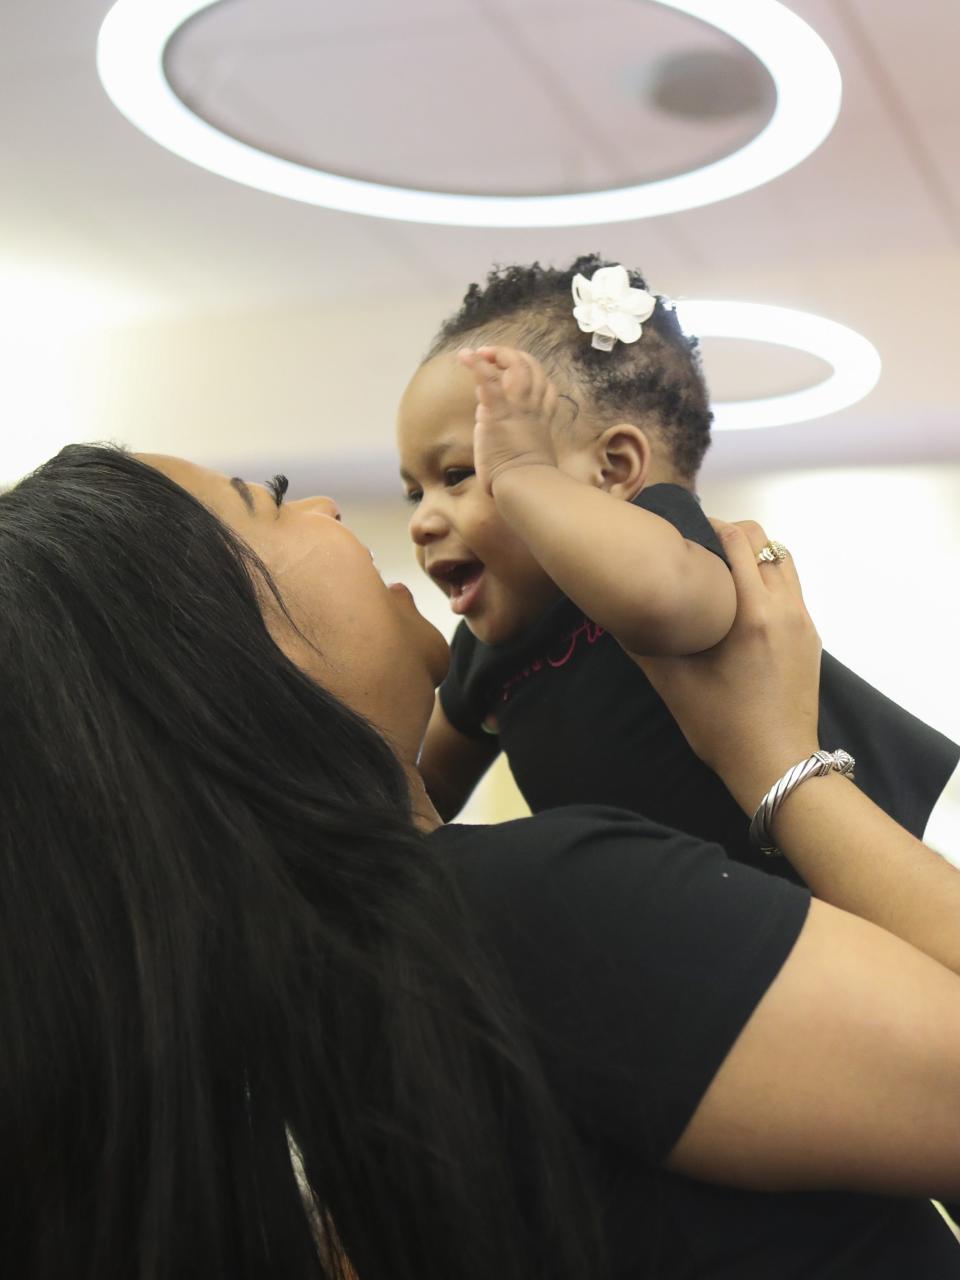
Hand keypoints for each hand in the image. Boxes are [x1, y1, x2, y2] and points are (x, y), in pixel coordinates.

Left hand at [458, 346, 567, 494]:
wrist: (525, 486)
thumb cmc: (525, 481)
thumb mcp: (527, 456)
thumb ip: (514, 438)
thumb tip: (490, 425)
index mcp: (541, 419)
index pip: (544, 386)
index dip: (531, 375)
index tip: (512, 376)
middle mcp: (533, 408)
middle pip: (533, 368)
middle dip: (513, 356)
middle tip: (492, 357)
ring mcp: (518, 407)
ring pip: (517, 366)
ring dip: (497, 354)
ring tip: (479, 353)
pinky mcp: (498, 412)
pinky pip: (489, 379)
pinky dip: (476, 364)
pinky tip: (465, 355)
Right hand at [636, 520, 822, 812]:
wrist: (776, 764)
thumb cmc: (722, 727)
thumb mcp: (673, 685)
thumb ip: (645, 642)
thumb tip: (617, 612)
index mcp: (751, 613)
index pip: (738, 540)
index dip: (710, 526)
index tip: (683, 533)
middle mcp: (784, 607)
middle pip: (764, 541)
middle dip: (731, 536)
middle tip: (699, 550)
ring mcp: (803, 621)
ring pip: (783, 561)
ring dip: (753, 556)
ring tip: (721, 575)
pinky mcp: (810, 637)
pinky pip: (790, 589)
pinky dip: (767, 580)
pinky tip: (740, 605)